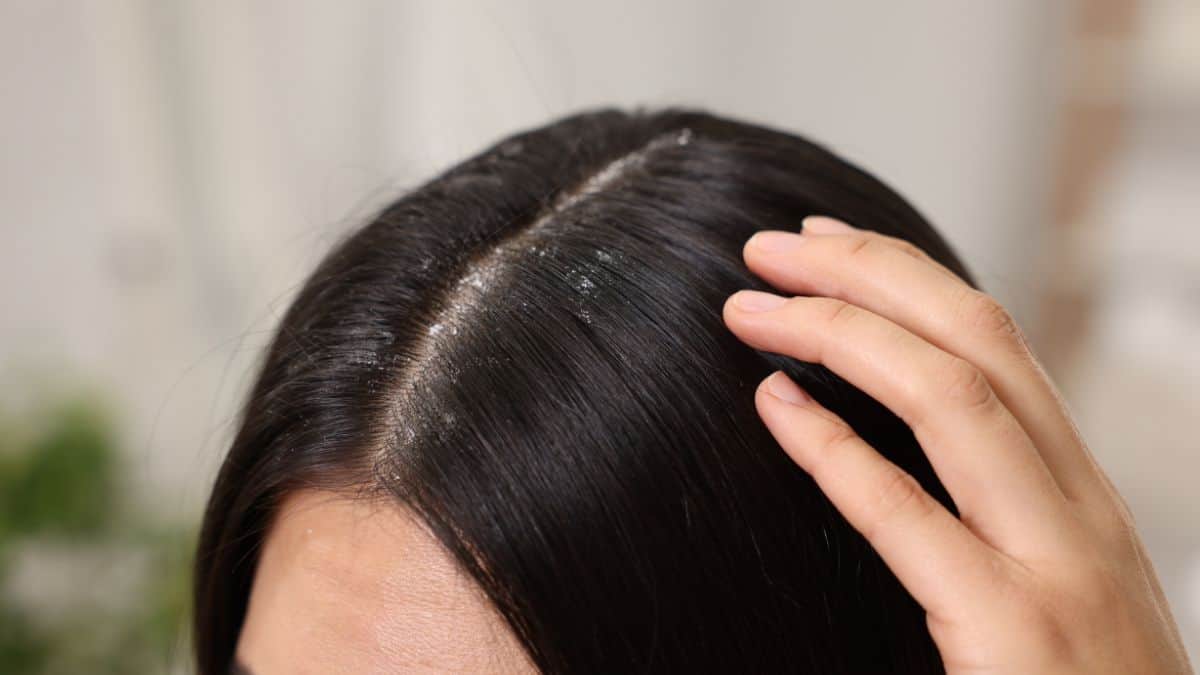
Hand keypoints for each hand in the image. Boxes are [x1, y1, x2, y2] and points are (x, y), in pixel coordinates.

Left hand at [721, 216, 1193, 673]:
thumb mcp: (1062, 576)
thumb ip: (998, 503)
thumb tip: (894, 432)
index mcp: (1079, 490)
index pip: (995, 340)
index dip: (903, 274)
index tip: (822, 242)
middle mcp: (1078, 508)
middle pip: (975, 339)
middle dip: (865, 273)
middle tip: (767, 243)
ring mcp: (1056, 567)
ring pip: (952, 398)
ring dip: (838, 335)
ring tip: (749, 309)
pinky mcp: (1014, 632)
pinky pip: (908, 518)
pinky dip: (834, 450)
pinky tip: (771, 409)